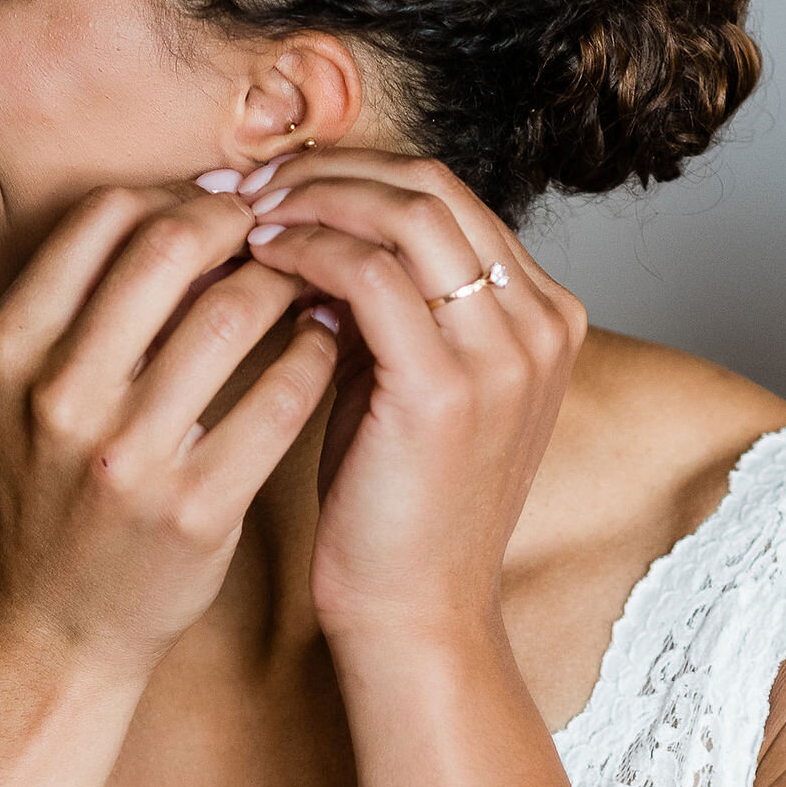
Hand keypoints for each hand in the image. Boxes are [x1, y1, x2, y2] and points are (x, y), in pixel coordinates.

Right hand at [0, 180, 340, 675]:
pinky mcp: (196, 510)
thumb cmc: (45, 495)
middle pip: (170, 245)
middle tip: (278, 230)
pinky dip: (316, 352)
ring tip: (312, 278)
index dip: (175, 193)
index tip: (218, 207)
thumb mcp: (19, 394)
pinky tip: (328, 342)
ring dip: (289, 279)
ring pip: (235, 312)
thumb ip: (75, 309)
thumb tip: (179, 210)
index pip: (104, 217)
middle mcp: (60, 395)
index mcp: (10, 349)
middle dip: (239, 222)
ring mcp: (129, 456)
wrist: (46, 632)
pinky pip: (281, 398)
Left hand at [240, 152, 584, 651]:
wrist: (414, 615)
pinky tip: (259, 259)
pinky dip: (308, 250)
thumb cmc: (394, 509)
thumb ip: (382, 304)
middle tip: (248, 181)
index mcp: (542, 315)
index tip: (274, 180)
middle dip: (328, 171)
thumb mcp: (400, 383)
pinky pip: (370, 274)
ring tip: (244, 211)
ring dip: (312, 199)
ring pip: (405, 212)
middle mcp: (539, 323)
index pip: (447, 195)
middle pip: (431, 184)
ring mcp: (504, 353)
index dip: (353, 172)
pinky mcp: (450, 387)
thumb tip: (309, 220)